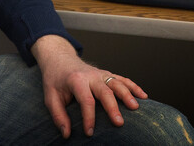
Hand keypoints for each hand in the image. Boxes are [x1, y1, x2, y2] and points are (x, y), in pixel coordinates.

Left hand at [31, 35, 147, 137]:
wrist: (60, 59)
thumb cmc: (55, 80)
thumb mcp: (50, 97)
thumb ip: (58, 115)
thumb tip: (66, 134)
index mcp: (76, 80)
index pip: (86, 100)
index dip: (89, 118)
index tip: (90, 132)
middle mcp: (91, 75)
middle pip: (105, 91)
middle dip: (113, 108)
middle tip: (120, 123)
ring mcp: (101, 73)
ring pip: (117, 83)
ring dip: (128, 95)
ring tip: (136, 108)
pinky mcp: (107, 74)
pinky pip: (122, 79)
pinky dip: (133, 86)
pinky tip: (143, 96)